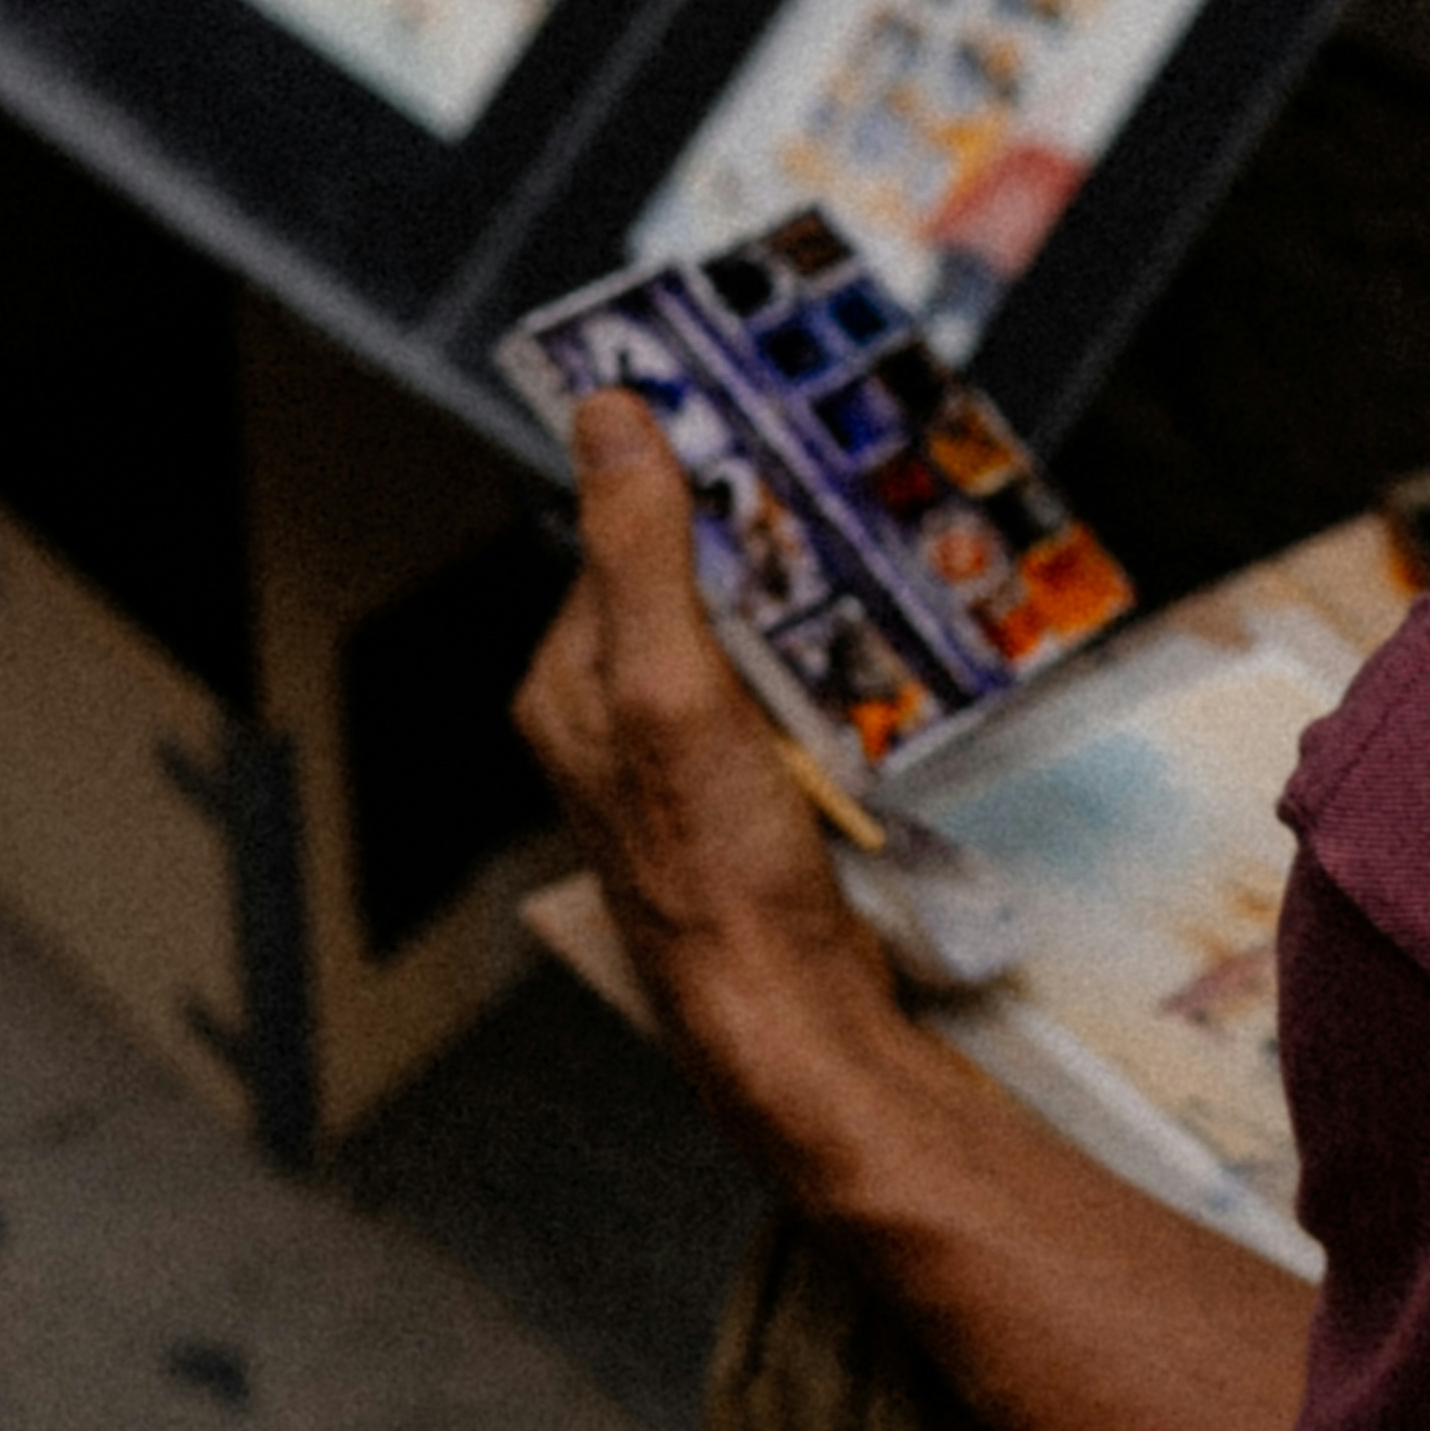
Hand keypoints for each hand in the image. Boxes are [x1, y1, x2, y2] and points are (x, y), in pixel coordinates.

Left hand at [514, 391, 901, 1149]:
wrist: (788, 1012)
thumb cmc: (718, 868)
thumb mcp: (676, 683)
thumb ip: (642, 549)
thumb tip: (608, 418)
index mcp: (568, 685)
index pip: (619, 543)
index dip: (686, 490)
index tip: (755, 439)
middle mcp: (609, 725)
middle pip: (687, 594)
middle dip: (757, 560)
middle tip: (831, 520)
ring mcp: (678, 770)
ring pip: (742, 653)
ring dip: (801, 626)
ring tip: (858, 602)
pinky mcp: (741, 806)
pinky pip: (782, 712)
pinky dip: (823, 690)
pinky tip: (861, 694)